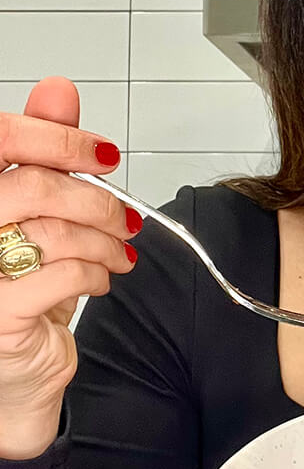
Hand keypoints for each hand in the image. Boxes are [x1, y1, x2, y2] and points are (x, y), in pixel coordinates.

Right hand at [0, 77, 140, 459]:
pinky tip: (102, 280)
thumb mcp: (31, 217)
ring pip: (54, 230)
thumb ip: (40, 155)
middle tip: (127, 220)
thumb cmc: (18, 292)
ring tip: (120, 254)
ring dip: (106, 242)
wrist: (11, 377)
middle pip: (31, 185)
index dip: (56, 137)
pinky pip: (64, 274)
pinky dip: (98, 274)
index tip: (102, 153)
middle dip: (96, 201)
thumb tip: (58, 91)